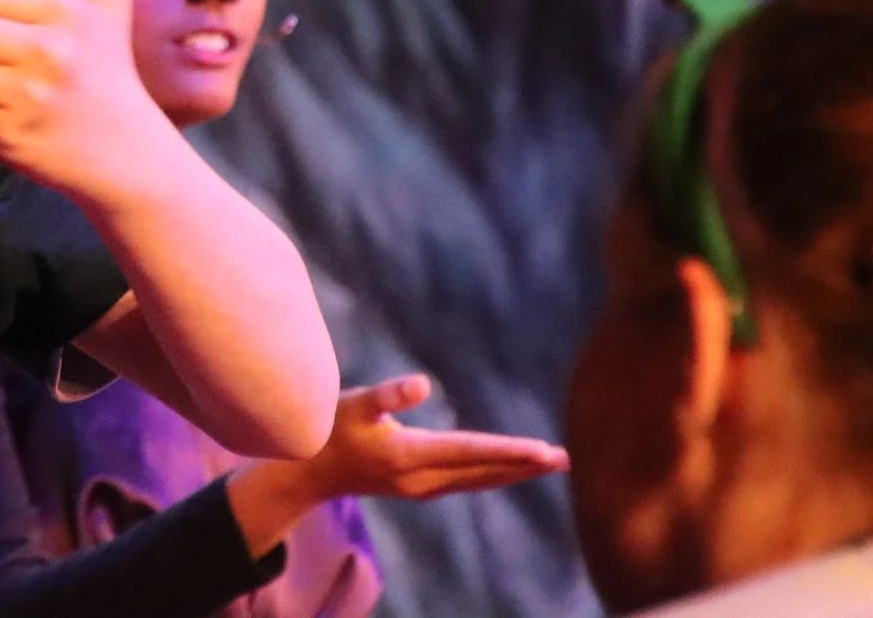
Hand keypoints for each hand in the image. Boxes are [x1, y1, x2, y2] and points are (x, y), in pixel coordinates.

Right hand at [302, 374, 567, 499]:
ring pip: (478, 481)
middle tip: (564, 459)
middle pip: (483, 472)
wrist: (308, 472)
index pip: (470, 452)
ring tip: (547, 464)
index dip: (509, 450)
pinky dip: (492, 474)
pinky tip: (506, 469)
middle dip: (524, 465)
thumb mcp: (352, 405)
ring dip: (513, 472)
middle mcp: (421, 479)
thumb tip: (424, 384)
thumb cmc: (327, 429)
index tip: (544, 451)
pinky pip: (467, 482)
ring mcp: (420, 488)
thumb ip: (387, 395)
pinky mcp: (418, 488)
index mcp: (408, 456)